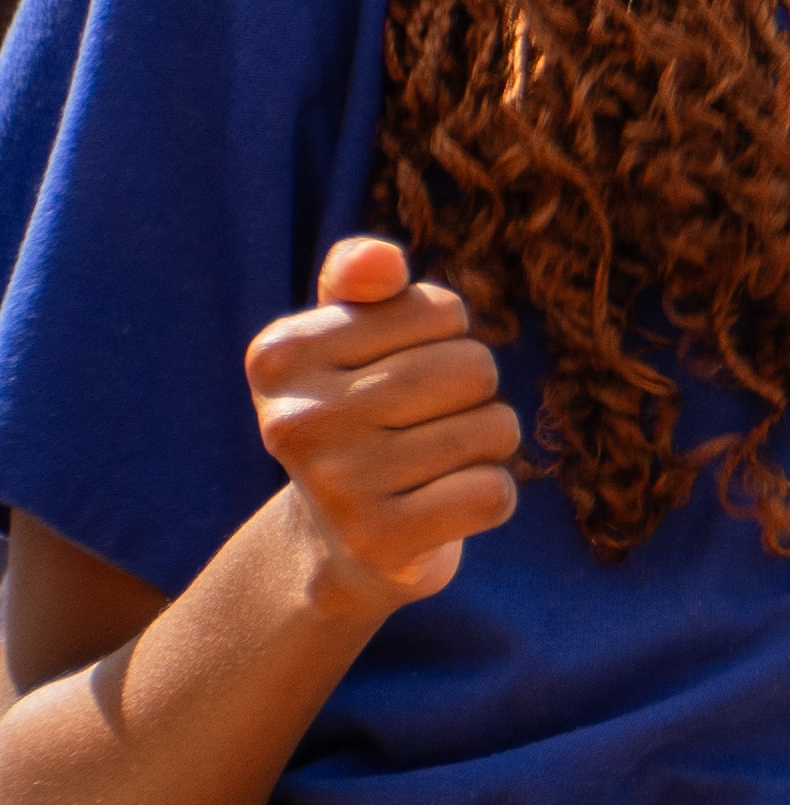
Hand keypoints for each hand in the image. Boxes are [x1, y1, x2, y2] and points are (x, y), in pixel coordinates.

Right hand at [242, 239, 521, 613]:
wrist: (335, 545)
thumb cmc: (358, 416)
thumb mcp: (345, 337)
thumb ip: (359, 281)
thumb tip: (379, 260)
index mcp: (280, 355)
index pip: (441, 309)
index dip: (446, 339)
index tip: (395, 374)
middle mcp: (294, 419)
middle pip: (472, 368)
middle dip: (473, 394)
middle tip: (421, 427)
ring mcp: (335, 484)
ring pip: (494, 429)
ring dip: (484, 446)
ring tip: (427, 466)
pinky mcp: (380, 540)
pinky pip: (494, 493)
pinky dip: (489, 497)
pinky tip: (439, 507)